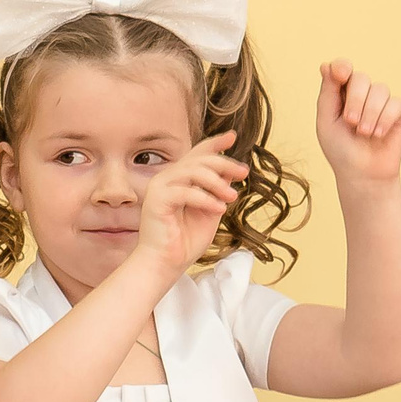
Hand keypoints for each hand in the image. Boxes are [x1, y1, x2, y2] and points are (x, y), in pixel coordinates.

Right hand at [135, 130, 246, 270]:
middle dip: (224, 163)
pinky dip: (205, 199)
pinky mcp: (157, 201)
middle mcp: (167, 179)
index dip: (215, 144)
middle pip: (198, 159)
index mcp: (179, 180)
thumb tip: (231, 172)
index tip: (232, 137)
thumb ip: (218, 191)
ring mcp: (160, 188)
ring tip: (232, 197)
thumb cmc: (184, 242)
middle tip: (243, 172)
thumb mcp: (210, 211)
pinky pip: (185, 192)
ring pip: (192, 171)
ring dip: (216, 182)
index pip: (197, 154)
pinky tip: (219, 209)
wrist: (165, 264)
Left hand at [314, 60, 400, 188]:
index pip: (343, 68)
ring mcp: (382, 101)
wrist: (362, 173)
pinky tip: (378, 135)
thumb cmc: (340, 149)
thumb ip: (327, 93)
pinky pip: (395, 104)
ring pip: (380, 90)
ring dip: (369, 114)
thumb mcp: (327, 121)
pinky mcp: (399, 111)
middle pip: (361, 78)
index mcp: (342, 92)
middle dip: (355, 100)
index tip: (340, 73)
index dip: (342, 67)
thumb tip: (326, 64)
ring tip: (364, 134)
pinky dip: (384, 121)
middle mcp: (362, 93)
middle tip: (350, 122)